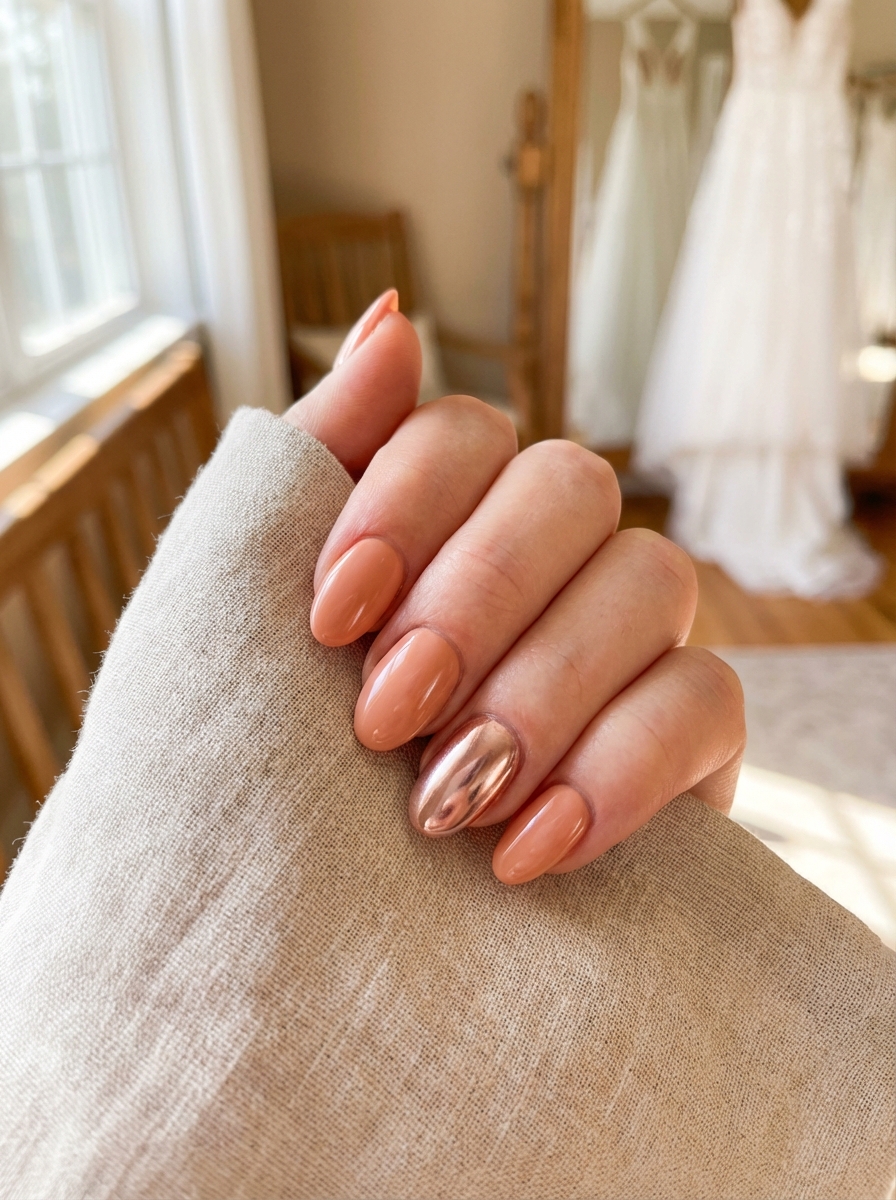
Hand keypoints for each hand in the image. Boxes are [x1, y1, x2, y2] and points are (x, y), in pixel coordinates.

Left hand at [284, 292, 745, 883]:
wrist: (337, 918)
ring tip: (447, 799)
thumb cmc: (290, 753)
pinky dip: (618, 770)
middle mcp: (553, 548)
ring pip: (649, 577)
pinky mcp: (694, 723)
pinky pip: (709, 696)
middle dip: (476, 598)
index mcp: (448, 512)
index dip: (403, 505)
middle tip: (389, 715)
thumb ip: (317, 465)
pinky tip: (528, 846)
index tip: (331, 618)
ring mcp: (633, 628)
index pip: (461, 432)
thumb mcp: (259, 613)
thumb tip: (387, 316)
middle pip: (569, 486)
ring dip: (541, 689)